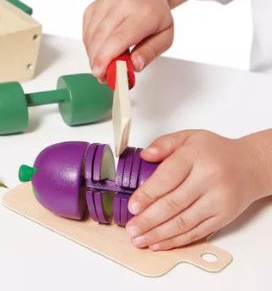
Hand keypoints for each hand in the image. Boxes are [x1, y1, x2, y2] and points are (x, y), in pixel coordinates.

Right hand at [83, 0, 172, 81]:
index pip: (120, 37)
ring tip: (103, 65)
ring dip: (93, 55)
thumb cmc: (154, 13)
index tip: (101, 73)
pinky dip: (90, 45)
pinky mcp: (93, 6)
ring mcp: (105, 3)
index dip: (107, 57)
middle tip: (102, 76)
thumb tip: (135, 65)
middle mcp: (122, 4)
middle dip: (98, 60)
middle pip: (102, 37)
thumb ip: (151, 52)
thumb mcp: (165, 35)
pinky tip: (100, 49)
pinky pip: (86, 31)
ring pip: (91, 36)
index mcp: (145, 12)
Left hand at [126, 130, 265, 250]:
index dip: (148, 194)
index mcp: (195, 156)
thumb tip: (145, 155)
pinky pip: (197, 232)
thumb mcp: (188, 136)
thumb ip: (164, 143)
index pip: (168, 177)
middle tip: (132, 229)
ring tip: (140, 239)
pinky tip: (160, 243)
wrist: (248, 166)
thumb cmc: (214, 151)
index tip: (133, 206)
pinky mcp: (223, 217)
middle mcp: (208, 179)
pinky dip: (176, 240)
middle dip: (149, 219)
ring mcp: (217, 201)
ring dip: (160, 234)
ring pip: (184, 221)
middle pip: (174, 203)